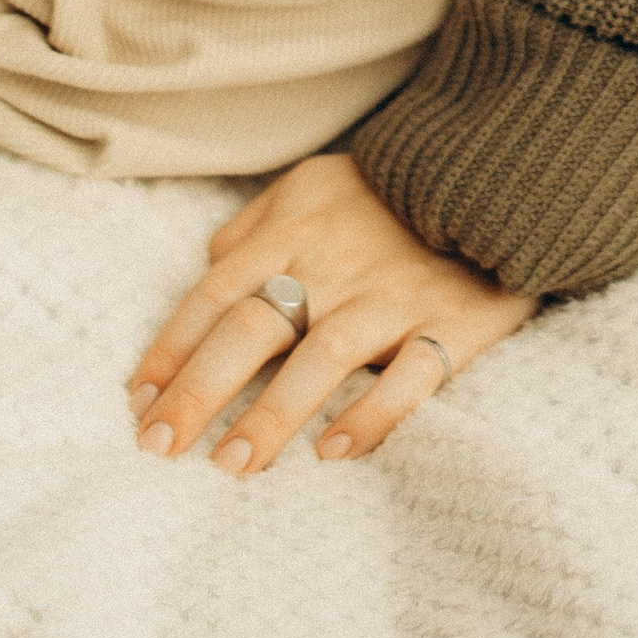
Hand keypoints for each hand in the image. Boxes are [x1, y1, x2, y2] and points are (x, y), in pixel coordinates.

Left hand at [129, 151, 537, 475]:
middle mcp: (334, 265)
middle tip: (157, 449)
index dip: (172, 347)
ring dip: (272, 414)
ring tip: (230, 467)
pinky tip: (333, 453)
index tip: (138, 402)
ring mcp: (392, 297)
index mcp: (294, 229)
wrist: (500, 171)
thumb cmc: (389, 191)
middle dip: (199, 390)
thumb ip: (256, 227)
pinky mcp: (451, 324)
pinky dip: (373, 414)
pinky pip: (411, 376)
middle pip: (253, 327)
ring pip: (322, 357)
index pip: (216, 292)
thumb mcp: (310, 184)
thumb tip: (208, 271)